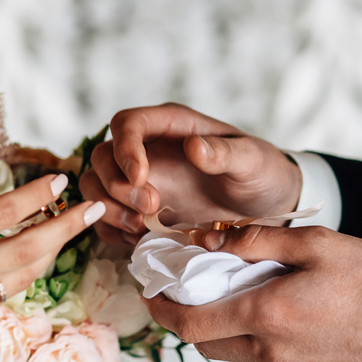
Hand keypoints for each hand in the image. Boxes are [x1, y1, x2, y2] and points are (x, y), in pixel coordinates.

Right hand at [0, 175, 105, 342]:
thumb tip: (16, 205)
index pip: (4, 213)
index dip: (40, 197)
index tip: (63, 183)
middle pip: (28, 250)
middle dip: (66, 228)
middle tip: (92, 210)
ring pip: (23, 278)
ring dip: (48, 253)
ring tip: (62, 232)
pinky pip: (3, 298)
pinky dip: (17, 277)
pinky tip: (22, 260)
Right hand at [79, 103, 301, 243]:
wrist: (265, 207)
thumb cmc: (260, 174)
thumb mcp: (252, 161)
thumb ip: (225, 153)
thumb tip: (194, 147)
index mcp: (171, 125)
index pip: (127, 123)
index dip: (124, 148)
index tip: (141, 178)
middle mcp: (148, 149)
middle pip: (103, 156)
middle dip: (117, 185)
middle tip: (151, 209)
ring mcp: (141, 180)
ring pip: (96, 185)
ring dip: (108, 208)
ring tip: (140, 227)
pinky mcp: (138, 209)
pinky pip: (106, 216)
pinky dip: (112, 229)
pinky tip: (138, 239)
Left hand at [144, 225, 361, 361]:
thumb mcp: (315, 243)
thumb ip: (257, 241)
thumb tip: (209, 241)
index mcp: (265, 315)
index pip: (191, 324)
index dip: (164, 312)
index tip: (153, 297)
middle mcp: (271, 353)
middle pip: (209, 344)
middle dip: (194, 320)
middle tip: (197, 294)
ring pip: (239, 357)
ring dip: (231, 333)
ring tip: (247, 302)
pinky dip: (265, 346)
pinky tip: (288, 323)